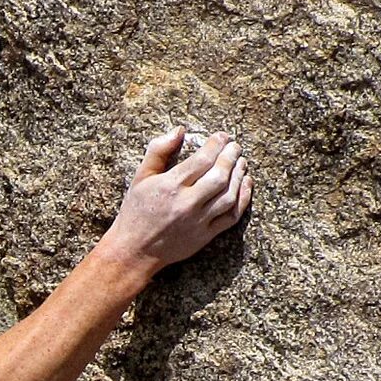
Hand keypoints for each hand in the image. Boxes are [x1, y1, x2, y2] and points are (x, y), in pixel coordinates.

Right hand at [98, 128, 253, 277]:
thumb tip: (179, 130)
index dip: (216, 144)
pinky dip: (242, 199)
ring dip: (239, 175)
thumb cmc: (136, 211)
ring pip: (228, 195)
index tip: (222, 136)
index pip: (202, 159)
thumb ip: (158, 150)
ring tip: (241, 162)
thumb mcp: (140, 177)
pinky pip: (231, 216)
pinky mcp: (205, 236)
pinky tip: (245, 184)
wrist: (135, 250)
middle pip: (219, 175)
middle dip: (231, 156)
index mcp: (170, 186)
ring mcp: (198, 221)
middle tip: (235, 146)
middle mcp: (186, 203)